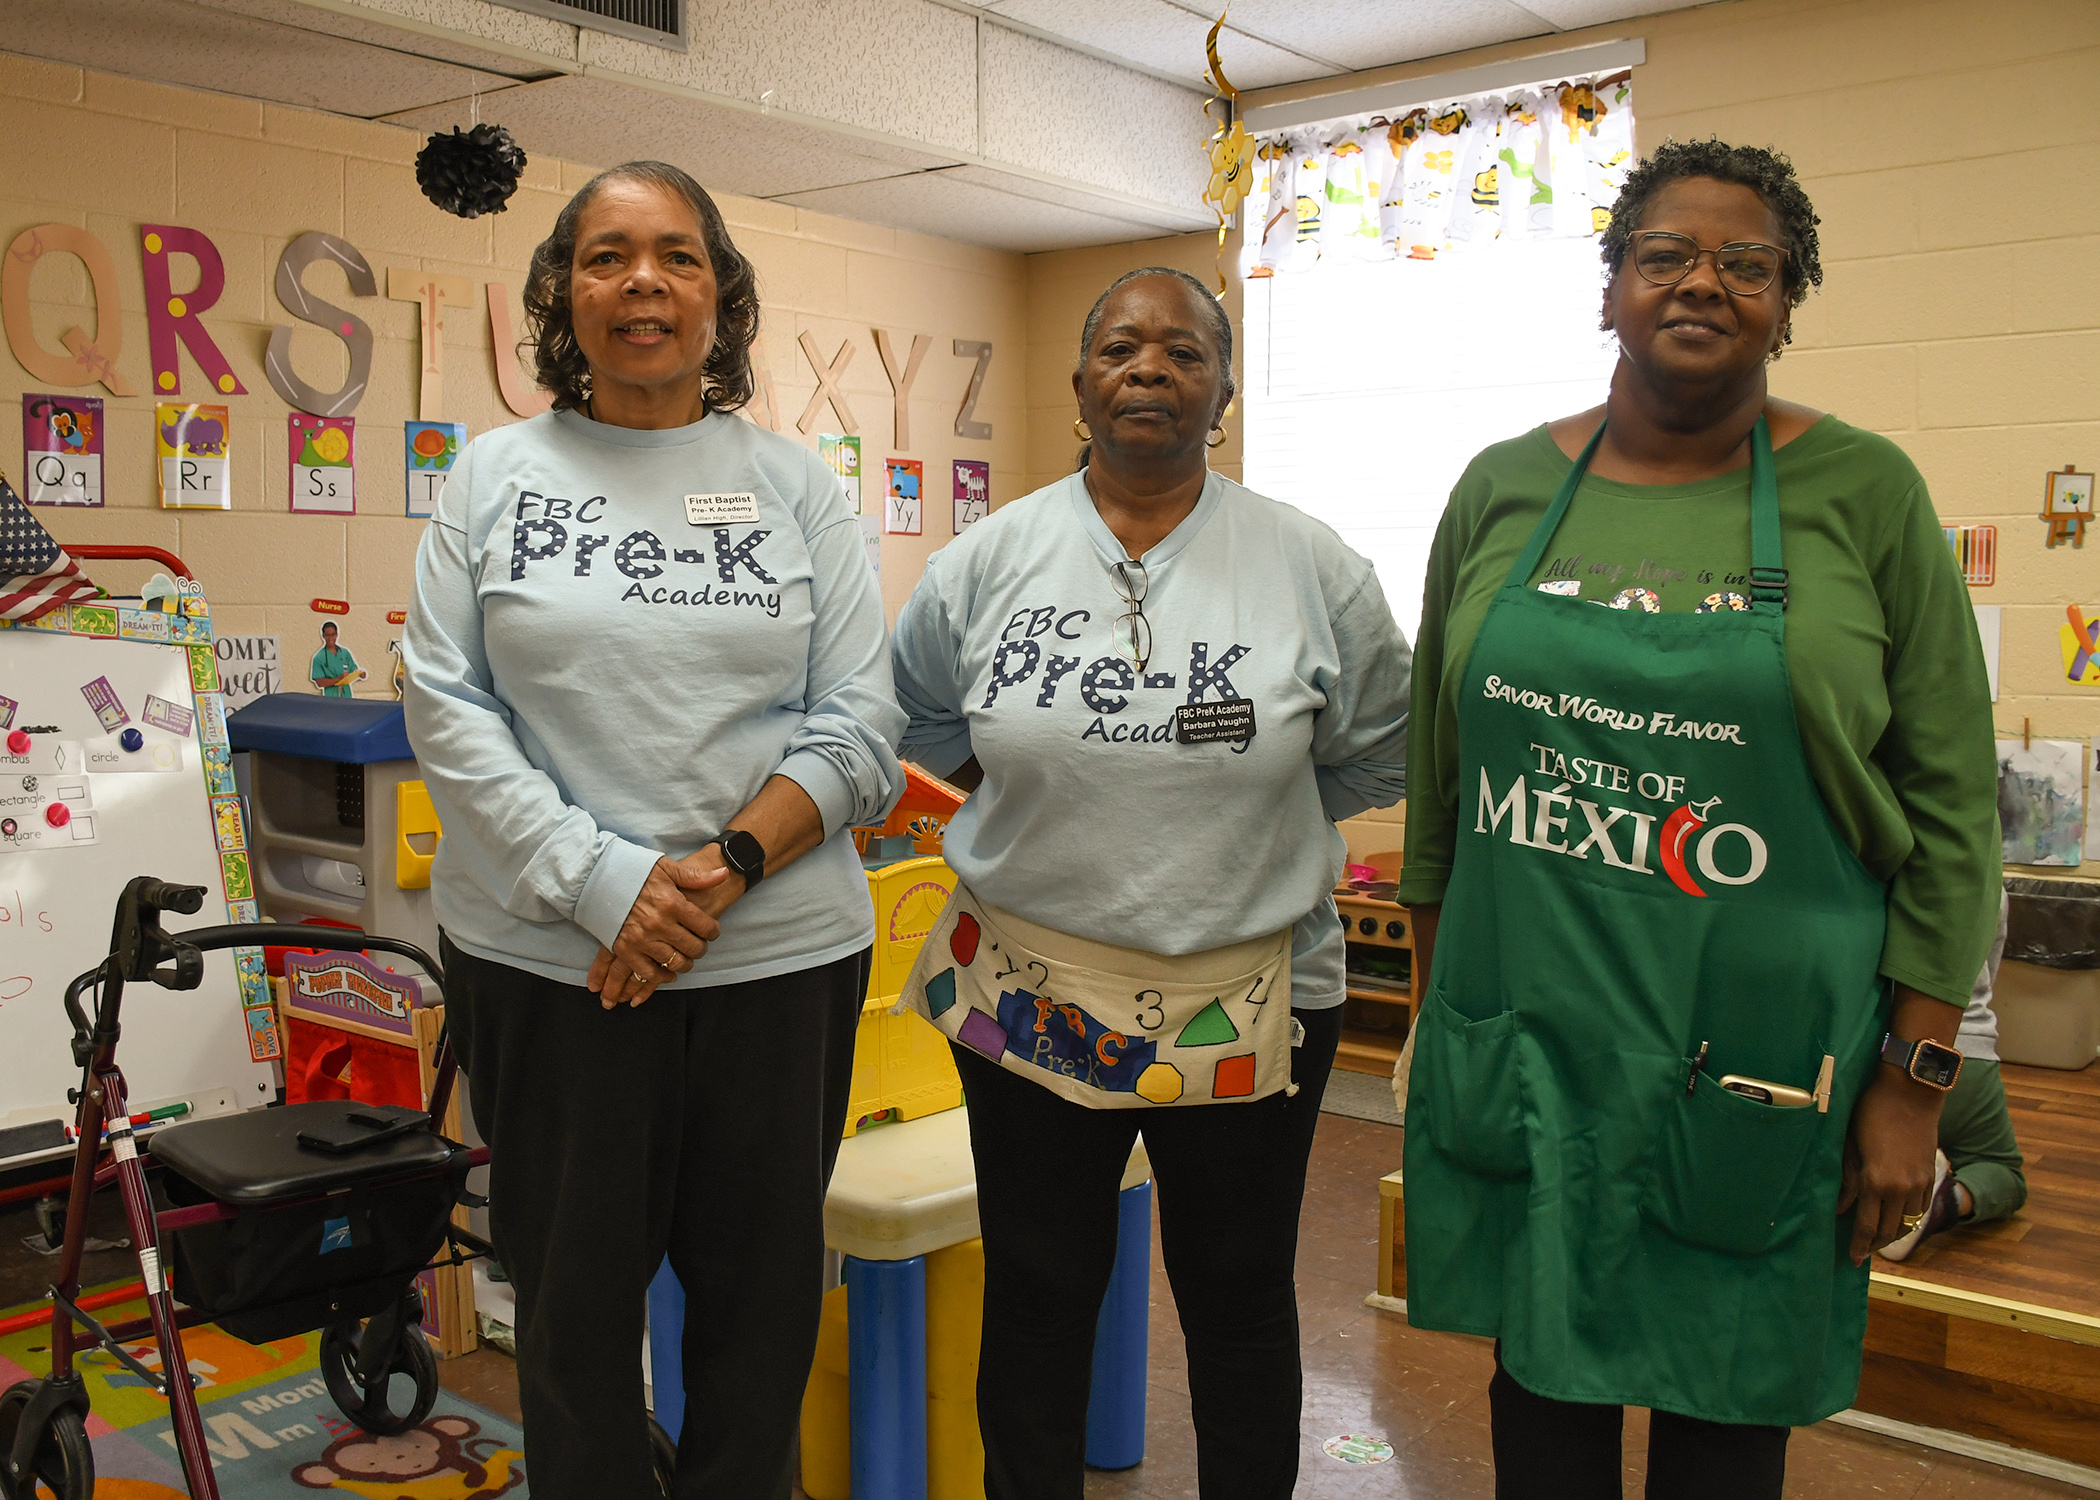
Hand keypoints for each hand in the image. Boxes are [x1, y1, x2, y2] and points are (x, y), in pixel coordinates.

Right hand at [591, 857, 729, 1008]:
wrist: (596, 878)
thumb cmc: (633, 871)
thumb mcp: (665, 868)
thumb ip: (695, 876)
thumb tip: (724, 873)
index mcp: (672, 903)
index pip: (705, 926)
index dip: (713, 931)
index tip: (711, 932)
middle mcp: (659, 924)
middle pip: (693, 947)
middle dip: (701, 948)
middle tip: (700, 945)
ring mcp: (641, 939)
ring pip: (675, 962)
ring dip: (685, 963)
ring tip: (686, 958)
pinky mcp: (624, 949)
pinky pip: (649, 972)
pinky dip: (662, 976)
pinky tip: (669, 973)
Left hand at [1836, 1069, 1943, 1264]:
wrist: (1910, 1092)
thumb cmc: (1870, 1112)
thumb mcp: (1850, 1144)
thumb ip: (1847, 1179)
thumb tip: (1840, 1208)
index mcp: (1877, 1181)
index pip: (1868, 1225)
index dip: (1859, 1245)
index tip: (1852, 1259)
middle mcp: (1901, 1188)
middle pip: (1890, 1231)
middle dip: (1874, 1246)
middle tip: (1861, 1254)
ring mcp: (1920, 1183)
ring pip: (1908, 1223)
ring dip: (1893, 1235)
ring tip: (1877, 1241)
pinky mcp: (1930, 1175)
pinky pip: (1920, 1209)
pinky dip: (1909, 1220)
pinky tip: (1897, 1220)